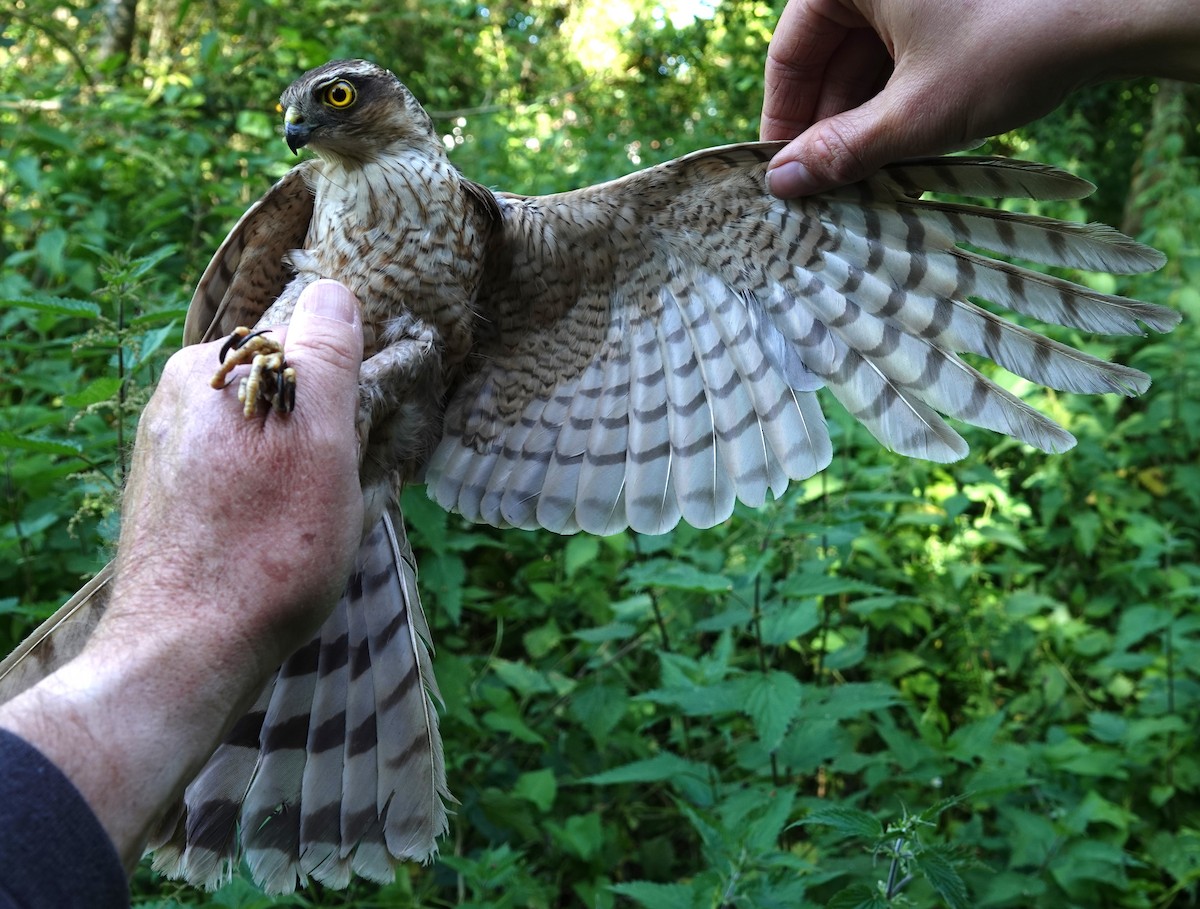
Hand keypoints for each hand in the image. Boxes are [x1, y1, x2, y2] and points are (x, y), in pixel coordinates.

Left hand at [110, 278, 364, 675]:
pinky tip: (276, 540)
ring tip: (310, 525)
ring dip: (296, 467)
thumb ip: (326, 355)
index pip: (303, 346)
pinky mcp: (165, 499)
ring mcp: (166, 451)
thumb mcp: (319, 440)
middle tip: (341, 489)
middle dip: (321, 429)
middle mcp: (177, 399)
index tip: (360, 437)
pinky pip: (236, 475)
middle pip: (282, 392)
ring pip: (262, 437)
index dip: (345, 389)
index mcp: (209, 369)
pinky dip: (265, 496)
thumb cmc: (268, 546)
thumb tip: (335, 291)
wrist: (188, 650)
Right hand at [761, 0, 1199, 196]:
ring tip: (865, 182)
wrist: (1121, 12)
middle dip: (828, 128)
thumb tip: (782, 185)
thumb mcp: (917, 113)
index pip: (790, 54)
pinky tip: (901, 154)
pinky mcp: (949, 9)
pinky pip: (902, 59)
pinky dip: (897, 104)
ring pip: (866, 65)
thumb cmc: (1015, 45)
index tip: (783, 174)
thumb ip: (842, 151)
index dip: (783, 121)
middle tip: (825, 190)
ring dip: (862, 124)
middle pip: (828, 60)